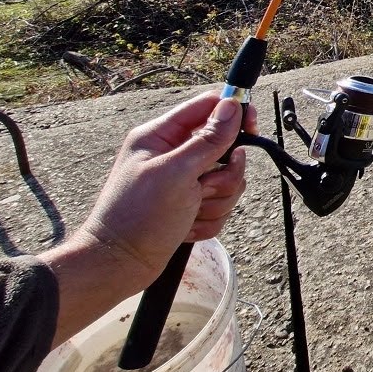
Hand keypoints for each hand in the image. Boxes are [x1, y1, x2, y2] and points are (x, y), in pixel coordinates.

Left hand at [79, 91, 253, 282]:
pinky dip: (208, 220)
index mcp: (161, 136)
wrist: (120, 265)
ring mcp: (184, 182)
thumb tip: (232, 106)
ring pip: (228, 180)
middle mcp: (174, 155)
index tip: (252, 127)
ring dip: (216, 201)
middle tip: (204, 188)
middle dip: (223, 175)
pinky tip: (186, 228)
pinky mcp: (191, 205)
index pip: (206, 107)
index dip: (232, 113)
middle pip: (226, 148)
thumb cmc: (138, 216)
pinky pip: (221, 205)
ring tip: (191, 213)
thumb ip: (208, 139)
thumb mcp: (176, 173)